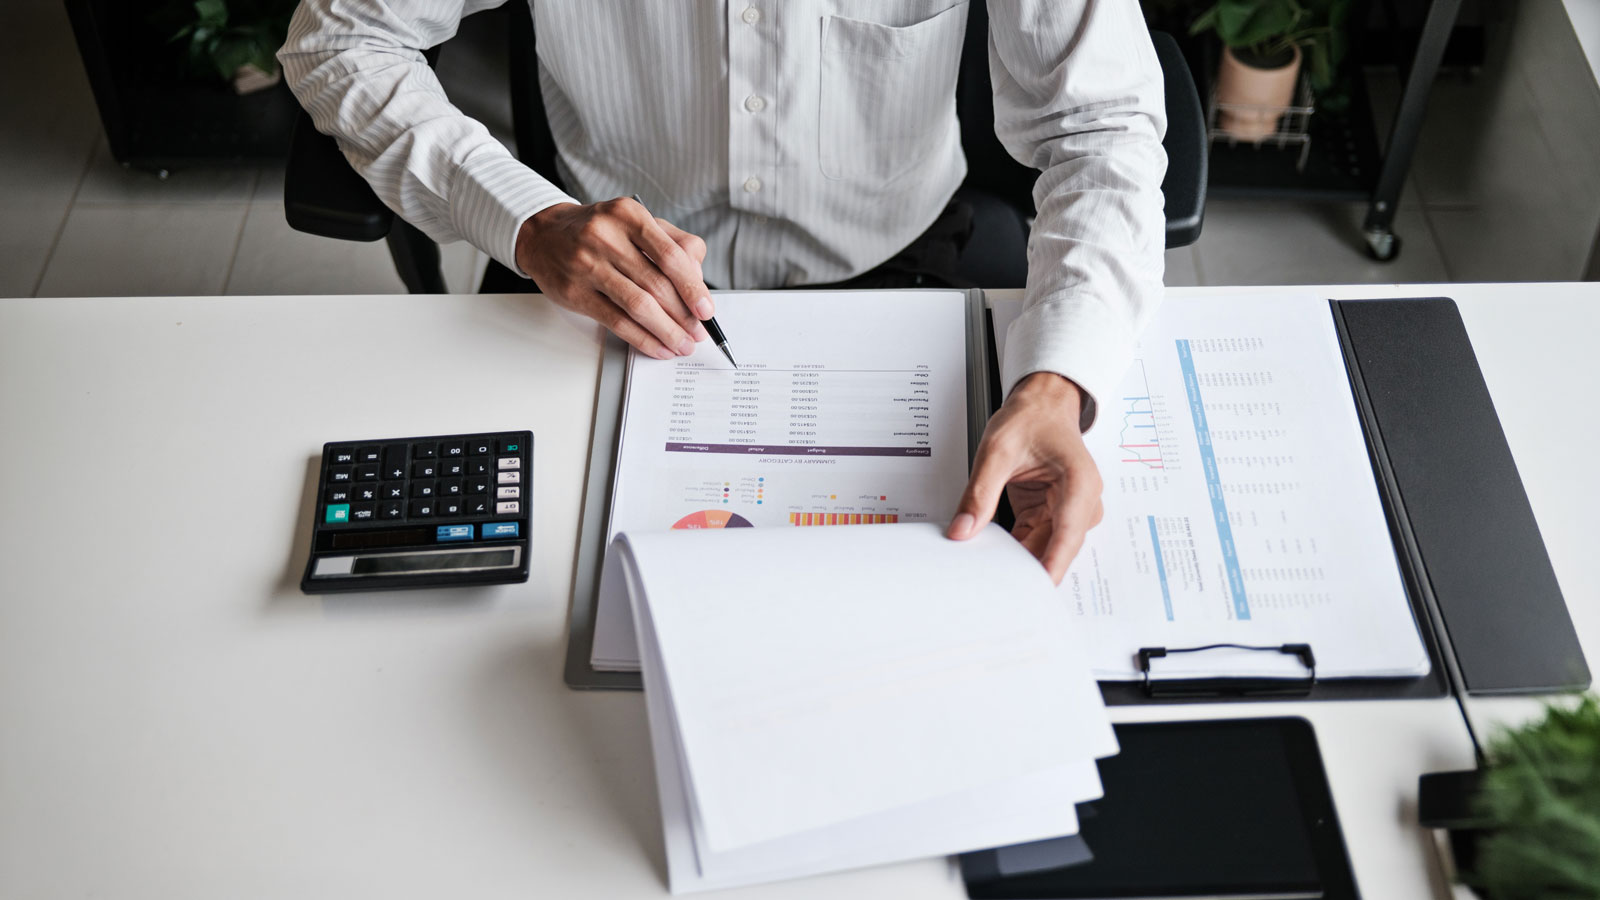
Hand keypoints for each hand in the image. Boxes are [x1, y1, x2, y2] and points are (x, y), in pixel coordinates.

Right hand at [516, 198, 713, 358]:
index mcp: (629, 215)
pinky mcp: (575, 292)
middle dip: (683, 315)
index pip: (671, 256)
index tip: (707, 310)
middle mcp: (607, 237)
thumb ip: (673, 242)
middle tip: (697, 332)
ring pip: (638, 306)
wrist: (544, 234)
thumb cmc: (598, 231)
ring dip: (666, 331)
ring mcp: (587, 265)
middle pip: (657, 284)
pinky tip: (658, 347)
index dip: (693, 287)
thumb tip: (698, 279)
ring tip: (682, 344)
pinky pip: (616, 321)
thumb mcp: (636, 223)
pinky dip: (642, 338)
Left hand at [945, 373, 1103, 584]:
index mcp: (1079, 481)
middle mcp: (1082, 501)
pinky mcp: (1054, 516)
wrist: (1043, 406)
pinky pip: (1036, 541)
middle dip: (1027, 566)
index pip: (1068, 533)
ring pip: (1045, 548)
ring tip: (987, 570)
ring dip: (1019, 558)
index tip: (1036, 585)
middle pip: (1056, 547)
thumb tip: (963, 530)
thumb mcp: (997, 451)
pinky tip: (993, 555)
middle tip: (993, 587)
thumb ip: (980, 493)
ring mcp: (1070, 511)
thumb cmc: (1032, 418)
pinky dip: (1015, 549)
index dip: (1052, 563)